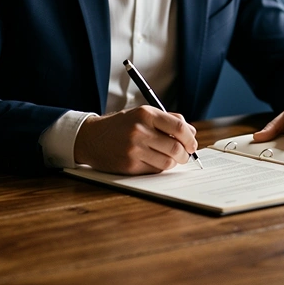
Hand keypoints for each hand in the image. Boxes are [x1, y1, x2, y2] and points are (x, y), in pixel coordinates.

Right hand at [74, 106, 197, 174]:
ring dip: (173, 162)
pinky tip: (153, 161)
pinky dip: (159, 168)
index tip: (192, 144)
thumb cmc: (121, 125)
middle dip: (185, 154)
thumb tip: (191, 132)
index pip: (179, 128)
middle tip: (184, 155)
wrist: (90, 138)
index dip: (190, 139)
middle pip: (176, 148)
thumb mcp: (142, 114)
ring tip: (169, 158)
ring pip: (167, 162)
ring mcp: (134, 149)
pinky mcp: (129, 165)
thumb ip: (168, 120)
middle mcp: (140, 131)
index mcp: (146, 114)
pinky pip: (154, 170)